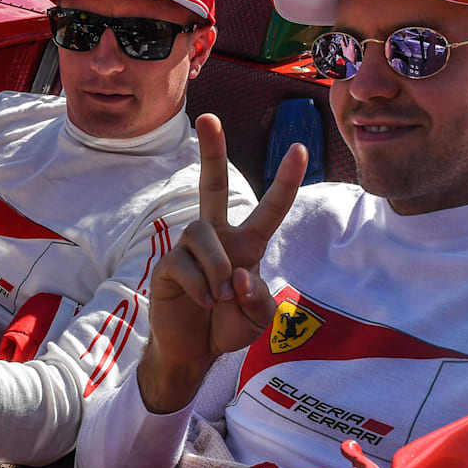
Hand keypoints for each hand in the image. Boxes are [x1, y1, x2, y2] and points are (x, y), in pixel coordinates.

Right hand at [139, 114, 305, 413]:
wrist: (193, 350)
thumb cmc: (227, 327)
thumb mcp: (258, 319)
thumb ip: (260, 299)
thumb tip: (238, 274)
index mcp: (246, 244)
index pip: (270, 209)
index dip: (286, 180)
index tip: (300, 149)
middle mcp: (218, 236)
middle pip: (214, 184)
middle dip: (212, 150)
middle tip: (208, 117)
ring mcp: (190, 247)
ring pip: (203, 235)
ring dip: (217, 272)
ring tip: (218, 298)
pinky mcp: (168, 263)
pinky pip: (185, 264)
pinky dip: (200, 289)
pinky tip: (200, 302)